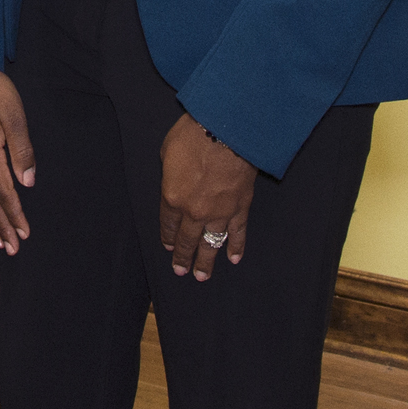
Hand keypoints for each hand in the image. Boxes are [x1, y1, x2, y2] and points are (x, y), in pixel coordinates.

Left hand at [159, 113, 257, 279]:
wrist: (224, 132)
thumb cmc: (191, 137)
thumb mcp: (167, 153)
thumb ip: (170, 175)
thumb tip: (175, 182)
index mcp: (172, 197)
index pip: (167, 223)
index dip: (167, 236)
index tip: (167, 247)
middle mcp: (194, 211)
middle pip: (187, 239)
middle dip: (183, 256)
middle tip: (180, 271)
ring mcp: (219, 213)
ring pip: (211, 243)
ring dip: (206, 261)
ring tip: (202, 276)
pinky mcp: (240, 209)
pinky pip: (238, 234)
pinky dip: (236, 248)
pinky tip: (234, 259)